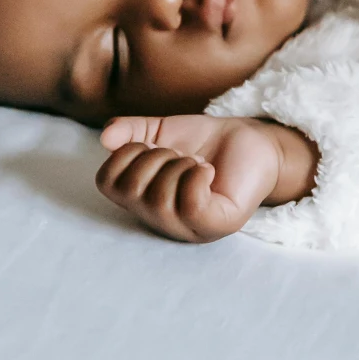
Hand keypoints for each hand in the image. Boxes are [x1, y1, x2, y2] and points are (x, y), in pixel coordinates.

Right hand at [97, 113, 316, 243]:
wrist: (252, 140)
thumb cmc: (206, 142)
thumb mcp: (160, 131)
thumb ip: (130, 132)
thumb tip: (105, 138)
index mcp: (142, 202)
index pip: (107, 183)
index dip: (126, 154)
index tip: (154, 146)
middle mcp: (161, 221)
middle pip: (131, 191)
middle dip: (156, 158)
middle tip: (181, 154)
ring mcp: (189, 228)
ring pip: (160, 199)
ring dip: (179, 166)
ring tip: (197, 163)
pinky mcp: (218, 225)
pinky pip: (191, 205)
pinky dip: (196, 177)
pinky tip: (208, 171)